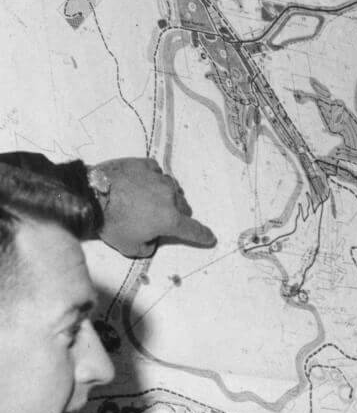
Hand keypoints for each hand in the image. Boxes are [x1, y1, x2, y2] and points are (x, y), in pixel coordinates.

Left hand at [91, 158, 215, 257]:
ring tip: (148, 200)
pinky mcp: (145, 165)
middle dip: (176, 214)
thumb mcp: (130, 248)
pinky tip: (141, 184)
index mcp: (169, 220)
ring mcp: (158, 179)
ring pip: (172, 189)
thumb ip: (149, 246)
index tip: (210, 237)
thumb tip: (153, 238)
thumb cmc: (111, 223)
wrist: (90, 194)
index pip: (193, 230)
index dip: (203, 235)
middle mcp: (170, 197)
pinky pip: (156, 173)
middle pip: (183, 207)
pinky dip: (152, 180)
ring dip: (165, 196)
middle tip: (159, 219)